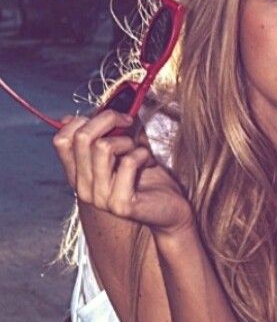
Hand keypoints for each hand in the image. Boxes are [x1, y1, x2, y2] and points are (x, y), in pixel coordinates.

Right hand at [53, 110, 193, 235]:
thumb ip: (107, 132)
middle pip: (82, 137)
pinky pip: (128, 162)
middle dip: (109, 119)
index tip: (110, 118)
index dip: (84, 119)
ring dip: (127, 141)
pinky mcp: (120, 204)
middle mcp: (83, 188)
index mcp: (78, 174)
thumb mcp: (124, 149)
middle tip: (130, 122)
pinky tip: (149, 163)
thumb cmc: (148, 177)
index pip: (61, 139)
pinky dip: (143, 154)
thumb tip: (88, 111)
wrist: (171, 209)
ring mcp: (100, 198)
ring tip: (139, 150)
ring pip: (103, 147)